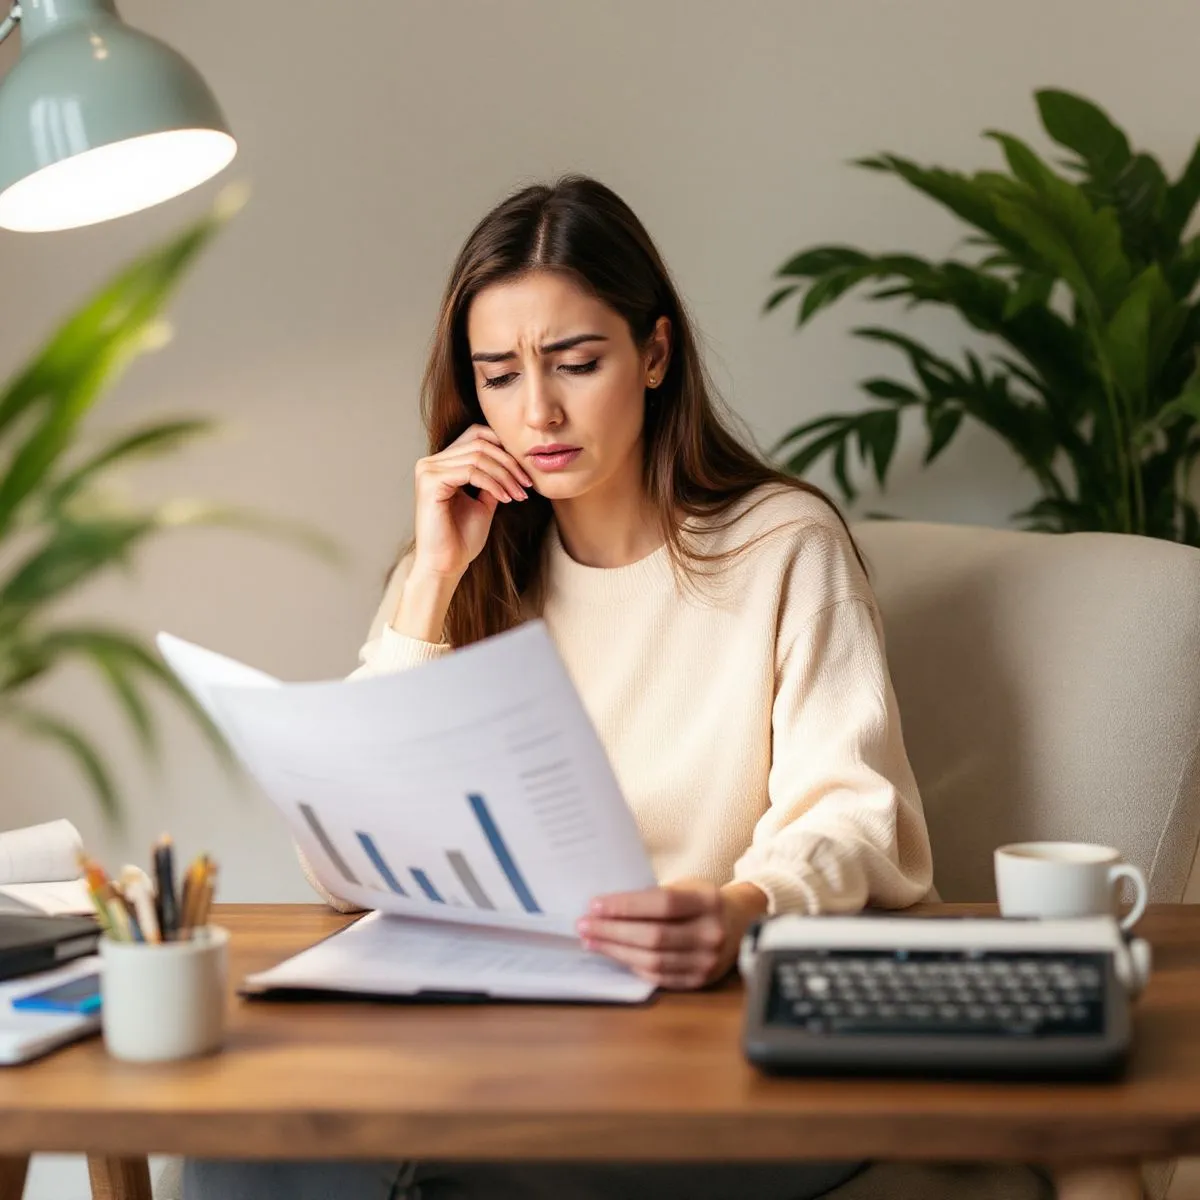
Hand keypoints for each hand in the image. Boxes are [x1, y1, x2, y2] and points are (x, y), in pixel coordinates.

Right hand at [412, 424, 533, 579]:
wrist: (447, 565)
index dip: (505, 449)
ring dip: (505, 475)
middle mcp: (430, 463)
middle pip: (480, 443)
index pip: (476, 436)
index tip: (525, 475)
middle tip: (527, 484)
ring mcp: (427, 470)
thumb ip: (493, 478)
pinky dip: (493, 484)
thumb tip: (513, 460)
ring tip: (519, 494)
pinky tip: (506, 499)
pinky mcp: (430, 482)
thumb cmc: (462, 538)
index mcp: (441, 464)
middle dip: (509, 463)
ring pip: (478, 456)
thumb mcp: (484, 501)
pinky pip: (471, 472)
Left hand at [577, 881, 768, 989]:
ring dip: (616, 951)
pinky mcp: (700, 981)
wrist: (740, 923)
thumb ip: (655, 897)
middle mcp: (711, 933)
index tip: (595, 905)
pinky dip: (633, 966)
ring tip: (591, 941)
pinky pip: (659, 977)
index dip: (626, 906)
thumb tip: (608, 907)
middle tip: (584, 925)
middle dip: (613, 931)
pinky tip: (614, 955)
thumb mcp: (687, 887)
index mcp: (708, 902)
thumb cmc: (703, 900)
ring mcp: (707, 961)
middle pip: (653, 936)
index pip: (661, 904)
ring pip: (652, 960)